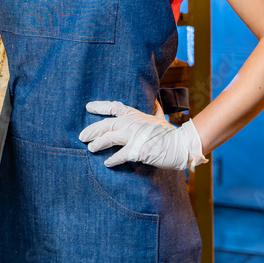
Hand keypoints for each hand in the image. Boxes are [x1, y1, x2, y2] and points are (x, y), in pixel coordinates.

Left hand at [79, 100, 207, 169]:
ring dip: (98, 143)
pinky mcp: (136, 150)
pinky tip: (106, 163)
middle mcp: (131, 123)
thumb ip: (155, 110)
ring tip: (90, 148)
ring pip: (109, 138)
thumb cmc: (169, 132)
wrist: (181, 145)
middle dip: (92, 130)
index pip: (113, 107)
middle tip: (82, 136)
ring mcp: (133, 136)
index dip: (100, 106)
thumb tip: (155, 100)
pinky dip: (112, 160)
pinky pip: (120, 155)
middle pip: (106, 125)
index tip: (88, 107)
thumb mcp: (160, 117)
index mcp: (135, 114)